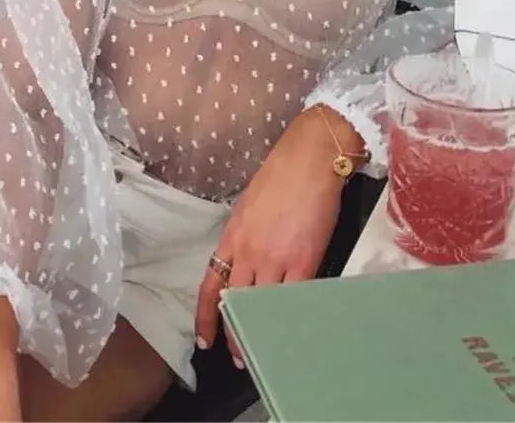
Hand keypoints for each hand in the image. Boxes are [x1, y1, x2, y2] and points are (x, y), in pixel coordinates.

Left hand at [195, 107, 363, 366]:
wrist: (309, 158)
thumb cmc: (281, 174)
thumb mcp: (250, 206)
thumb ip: (246, 235)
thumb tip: (250, 258)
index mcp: (232, 236)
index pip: (212, 284)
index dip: (206, 315)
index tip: (204, 338)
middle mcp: (248, 252)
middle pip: (235, 302)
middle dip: (234, 333)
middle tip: (236, 357)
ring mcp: (275, 258)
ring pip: (261, 307)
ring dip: (259, 331)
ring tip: (262, 353)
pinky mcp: (304, 261)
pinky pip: (293, 299)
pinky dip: (290, 317)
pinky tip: (292, 331)